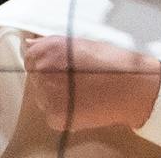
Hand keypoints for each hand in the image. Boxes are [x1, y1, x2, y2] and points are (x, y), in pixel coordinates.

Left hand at [24, 36, 160, 133]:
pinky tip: (82, 103)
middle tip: (75, 80)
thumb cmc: (111, 62)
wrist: (131, 87)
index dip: (45, 62)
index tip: (59, 66)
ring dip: (55, 95)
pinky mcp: (55, 117)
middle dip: (50, 79)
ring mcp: (47, 96)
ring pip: (42, 97)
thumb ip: (51, 44)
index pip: (30, 58)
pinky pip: (51, 113)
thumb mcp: (81, 43)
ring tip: (81, 92)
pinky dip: (63, 111)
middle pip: (35, 78)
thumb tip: (30, 44)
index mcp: (49, 49)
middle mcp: (43, 71)